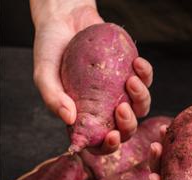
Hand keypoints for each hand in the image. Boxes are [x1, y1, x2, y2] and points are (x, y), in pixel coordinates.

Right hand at [30, 1, 152, 153]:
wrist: (65, 21)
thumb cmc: (52, 50)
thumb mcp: (44, 74)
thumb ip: (52, 97)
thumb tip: (68, 119)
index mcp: (85, 117)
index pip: (100, 143)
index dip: (109, 146)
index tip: (112, 136)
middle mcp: (105, 109)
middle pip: (126, 129)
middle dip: (129, 125)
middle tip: (121, 108)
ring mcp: (120, 93)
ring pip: (141, 108)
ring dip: (141, 99)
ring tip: (131, 81)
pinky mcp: (130, 73)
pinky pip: (146, 80)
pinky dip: (146, 74)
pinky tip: (137, 63)